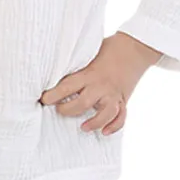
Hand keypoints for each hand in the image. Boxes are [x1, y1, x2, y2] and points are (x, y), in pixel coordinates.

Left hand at [39, 33, 160, 135]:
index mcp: (90, 73)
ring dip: (93, 123)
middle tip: (59, 111)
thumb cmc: (109, 48)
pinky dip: (114, 126)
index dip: (53, 95)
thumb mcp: (90, 54)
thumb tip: (56, 69)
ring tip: (83, 127)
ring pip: (105, 114)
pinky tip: (104, 131)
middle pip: (83, 103)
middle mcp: (102, 85)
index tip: (43, 100)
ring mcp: (114, 94)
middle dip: (68, 110)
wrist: (135, 48)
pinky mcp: (124, 99)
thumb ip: (77, 65)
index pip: (68, 86)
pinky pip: (121, 117)